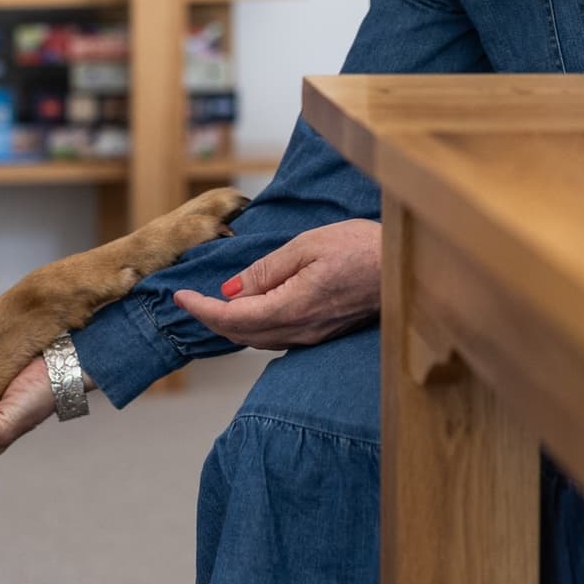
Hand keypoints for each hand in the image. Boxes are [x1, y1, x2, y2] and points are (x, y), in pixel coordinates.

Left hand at [174, 219, 380, 349]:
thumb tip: (231, 290)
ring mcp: (312, 335)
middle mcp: (299, 330)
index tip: (180, 296)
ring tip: (211, 307)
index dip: (201, 309)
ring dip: (230, 325)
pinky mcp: (322, 332)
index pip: (232, 316)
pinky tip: (250, 312)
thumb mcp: (307, 245)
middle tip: (188, 301)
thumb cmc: (360, 248)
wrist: (404, 269)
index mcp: (291, 307)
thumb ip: (266, 270)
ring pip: (257, 339)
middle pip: (240, 334)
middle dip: (210, 319)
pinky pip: (276, 336)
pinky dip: (253, 327)